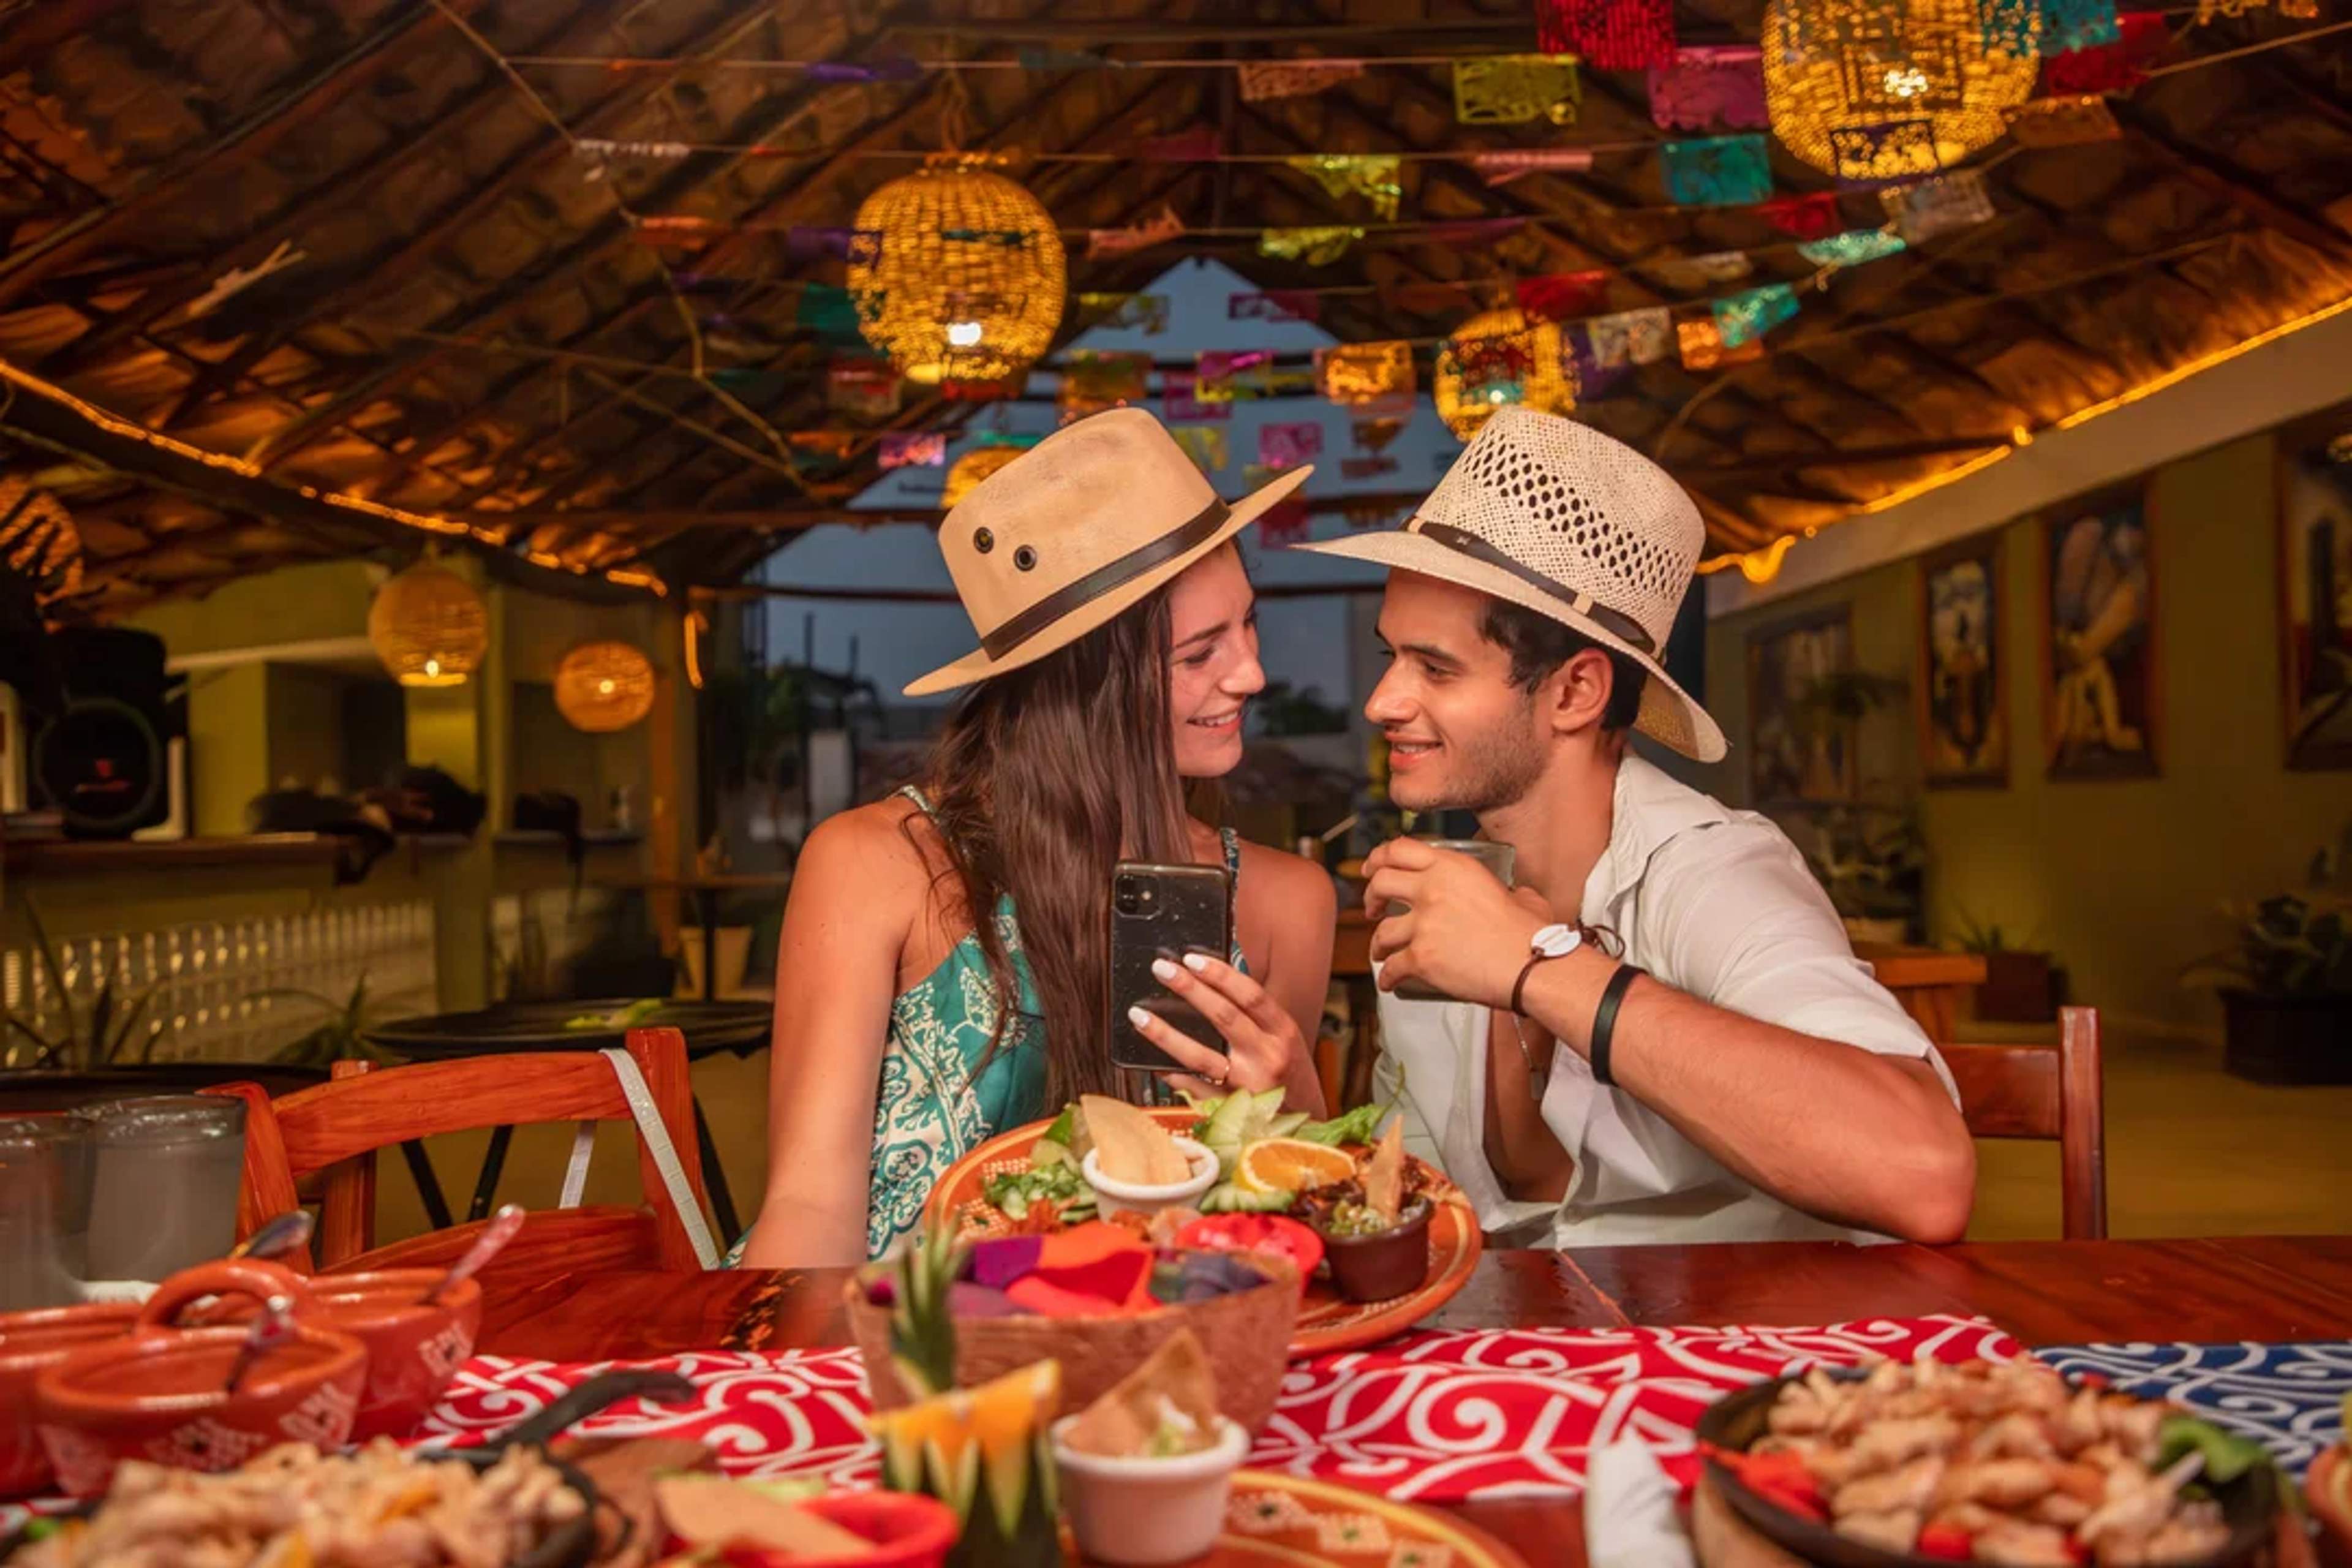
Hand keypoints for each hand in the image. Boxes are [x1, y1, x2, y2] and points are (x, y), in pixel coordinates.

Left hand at [1128, 953, 1324, 1113]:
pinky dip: (1173, 1074)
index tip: (1191, 958)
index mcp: (1283, 1032)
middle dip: (1189, 989)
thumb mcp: (1284, 1037)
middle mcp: (1268, 1056)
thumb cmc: (1291, 1073)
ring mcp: (1248, 1085)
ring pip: (1201, 1056)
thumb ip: (1255, 1014)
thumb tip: (1210, 981)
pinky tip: (1154, 1062)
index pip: (1250, 995)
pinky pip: (1195, 1089)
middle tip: (1161, 969)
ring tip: (1139, 1016)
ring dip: (1166, 1034)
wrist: (1308, 1122)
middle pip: (1224, 1017)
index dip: (1220, 974)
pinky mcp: (1232, 1109)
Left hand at [1361, 837, 1548, 1010]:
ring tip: (1380, 951)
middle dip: (1370, 896)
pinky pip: (1391, 967)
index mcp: (1454, 867)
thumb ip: (1505, 889)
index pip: (1400, 849)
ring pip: (1381, 931)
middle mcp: (1432, 889)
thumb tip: (1512, 897)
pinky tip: (1390, 982)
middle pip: (1381, 883)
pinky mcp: (1421, 958)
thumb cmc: (1532, 934)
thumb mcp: (1519, 894)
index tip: (1372, 867)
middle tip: (1372, 908)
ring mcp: (1424, 924)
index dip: (1380, 857)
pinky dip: (1387, 977)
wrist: (1533, 965)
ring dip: (1377, 944)